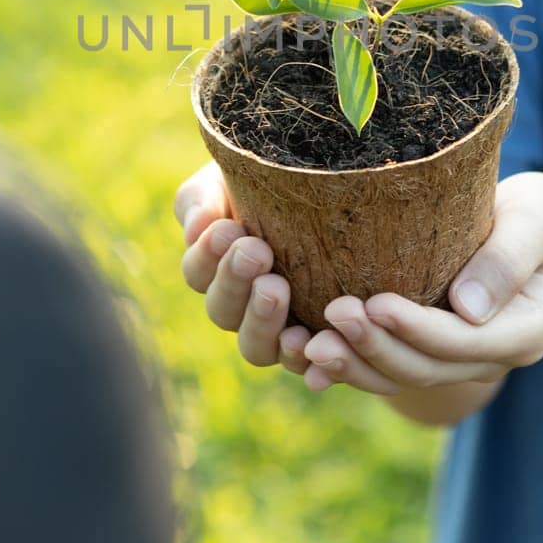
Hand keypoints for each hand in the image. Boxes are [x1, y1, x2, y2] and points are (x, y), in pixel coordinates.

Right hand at [174, 160, 313, 373]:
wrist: (345, 190)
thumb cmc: (280, 179)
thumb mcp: (236, 178)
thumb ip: (205, 199)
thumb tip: (196, 227)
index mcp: (218, 267)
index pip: (198, 271)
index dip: (207, 255)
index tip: (227, 228)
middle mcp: (243, 306)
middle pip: (221, 311)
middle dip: (234, 281)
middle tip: (256, 251)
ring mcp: (278, 331)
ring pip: (254, 346)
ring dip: (261, 320)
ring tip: (277, 288)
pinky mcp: (316, 346)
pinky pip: (301, 363)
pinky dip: (299, 357)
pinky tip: (306, 338)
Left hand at [298, 171, 542, 393]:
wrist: (542, 236)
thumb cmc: (539, 217)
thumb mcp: (537, 222)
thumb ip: (508, 260)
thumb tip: (468, 308)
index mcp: (523, 332)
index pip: (464, 341)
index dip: (417, 328)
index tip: (375, 303)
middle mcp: (488, 358)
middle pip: (425, 368)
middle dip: (375, 346)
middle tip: (332, 314)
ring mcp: (457, 362)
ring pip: (399, 378)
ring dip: (353, 365)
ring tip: (307, 345)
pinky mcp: (427, 352)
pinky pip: (385, 370)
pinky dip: (347, 367)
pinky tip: (306, 361)